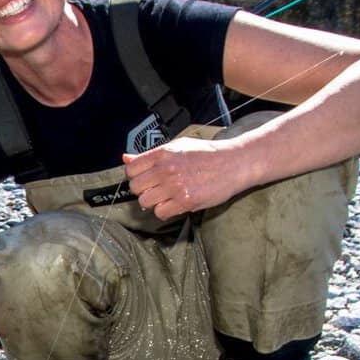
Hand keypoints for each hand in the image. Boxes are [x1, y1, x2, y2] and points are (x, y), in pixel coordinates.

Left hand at [122, 136, 244, 220]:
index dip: (135, 176)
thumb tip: (125, 159)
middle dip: (143, 190)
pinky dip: (165, 211)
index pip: (131, 169)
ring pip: (145, 202)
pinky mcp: (186, 201)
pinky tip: (175, 204)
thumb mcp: (177, 147)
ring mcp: (175, 186)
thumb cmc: (206, 154)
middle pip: (136, 187)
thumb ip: (150, 155)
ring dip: (153, 202)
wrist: (234, 163)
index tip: (144, 179)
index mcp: (163, 153)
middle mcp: (166, 169)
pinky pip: (161, 213)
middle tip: (156, 189)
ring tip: (166, 197)